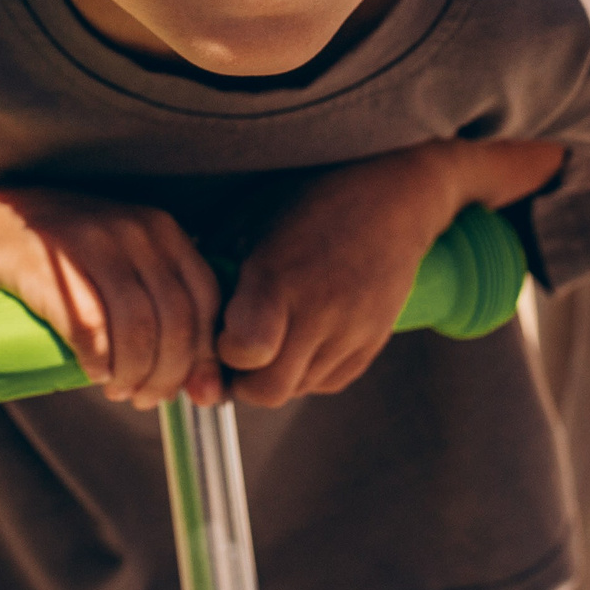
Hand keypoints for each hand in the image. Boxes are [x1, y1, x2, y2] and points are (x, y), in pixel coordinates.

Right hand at [0, 190, 225, 408]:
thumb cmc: (65, 264)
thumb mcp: (125, 269)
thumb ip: (167, 315)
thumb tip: (209, 391)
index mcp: (160, 229)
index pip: (205, 298)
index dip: (203, 354)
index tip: (191, 389)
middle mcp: (131, 229)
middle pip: (174, 319)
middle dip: (167, 373)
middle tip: (147, 397)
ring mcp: (88, 244)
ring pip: (138, 328)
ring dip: (134, 373)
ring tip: (119, 389)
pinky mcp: (46, 267)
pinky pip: (90, 328)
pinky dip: (99, 361)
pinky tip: (94, 371)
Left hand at [219, 140, 560, 407]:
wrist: (394, 198)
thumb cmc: (309, 201)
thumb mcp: (253, 223)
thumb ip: (222, 275)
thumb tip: (195, 327)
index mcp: (280, 276)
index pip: (245, 351)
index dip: (223, 351)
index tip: (222, 331)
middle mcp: (319, 312)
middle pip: (268, 390)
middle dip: (243, 380)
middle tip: (237, 350)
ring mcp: (352, 332)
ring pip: (297, 390)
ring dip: (276, 374)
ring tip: (274, 332)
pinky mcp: (373, 343)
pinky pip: (326, 382)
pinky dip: (307, 370)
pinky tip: (304, 333)